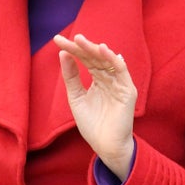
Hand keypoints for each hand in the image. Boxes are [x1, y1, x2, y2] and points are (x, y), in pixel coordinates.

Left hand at [54, 33, 136, 180]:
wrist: (105, 146)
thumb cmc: (92, 125)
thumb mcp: (76, 98)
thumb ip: (71, 77)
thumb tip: (63, 53)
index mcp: (98, 80)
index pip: (85, 59)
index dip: (73, 49)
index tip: (57, 40)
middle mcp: (109, 78)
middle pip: (95, 58)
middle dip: (82, 47)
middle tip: (70, 37)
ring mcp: (119, 83)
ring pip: (107, 61)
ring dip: (95, 50)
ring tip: (81, 40)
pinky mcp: (127, 91)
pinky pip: (121, 71)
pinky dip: (113, 60)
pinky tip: (103, 50)